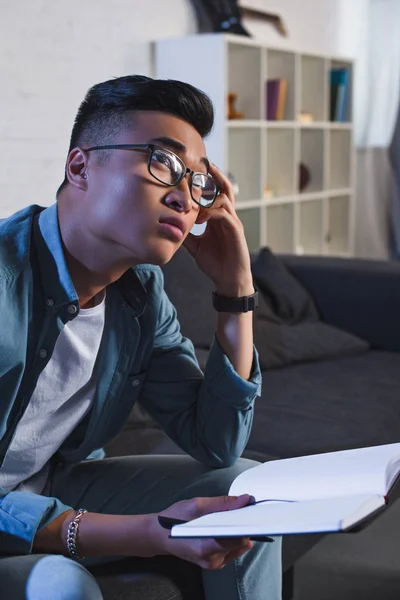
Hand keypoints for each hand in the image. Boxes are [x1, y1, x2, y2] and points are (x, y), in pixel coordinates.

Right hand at [151, 494, 253, 569]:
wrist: (158, 535)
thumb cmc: (173, 519)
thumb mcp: (196, 505)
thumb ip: (222, 503)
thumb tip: (244, 500)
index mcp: (207, 546)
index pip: (239, 538)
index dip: (247, 523)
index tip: (251, 511)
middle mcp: (212, 559)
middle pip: (240, 541)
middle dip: (241, 525)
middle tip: (236, 510)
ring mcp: (213, 564)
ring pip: (238, 546)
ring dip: (236, 531)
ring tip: (224, 518)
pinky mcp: (213, 563)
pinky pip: (231, 550)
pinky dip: (230, 537)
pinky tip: (220, 528)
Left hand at [184, 164, 253, 296]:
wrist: (229, 280)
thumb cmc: (215, 262)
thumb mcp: (195, 245)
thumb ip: (186, 233)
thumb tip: (169, 225)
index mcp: (219, 217)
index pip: (214, 193)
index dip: (206, 182)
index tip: (193, 171)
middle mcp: (228, 216)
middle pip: (224, 189)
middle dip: (215, 175)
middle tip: (203, 164)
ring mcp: (233, 222)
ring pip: (224, 199)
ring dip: (209, 196)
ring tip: (195, 197)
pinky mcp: (236, 231)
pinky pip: (224, 215)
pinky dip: (212, 212)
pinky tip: (201, 217)